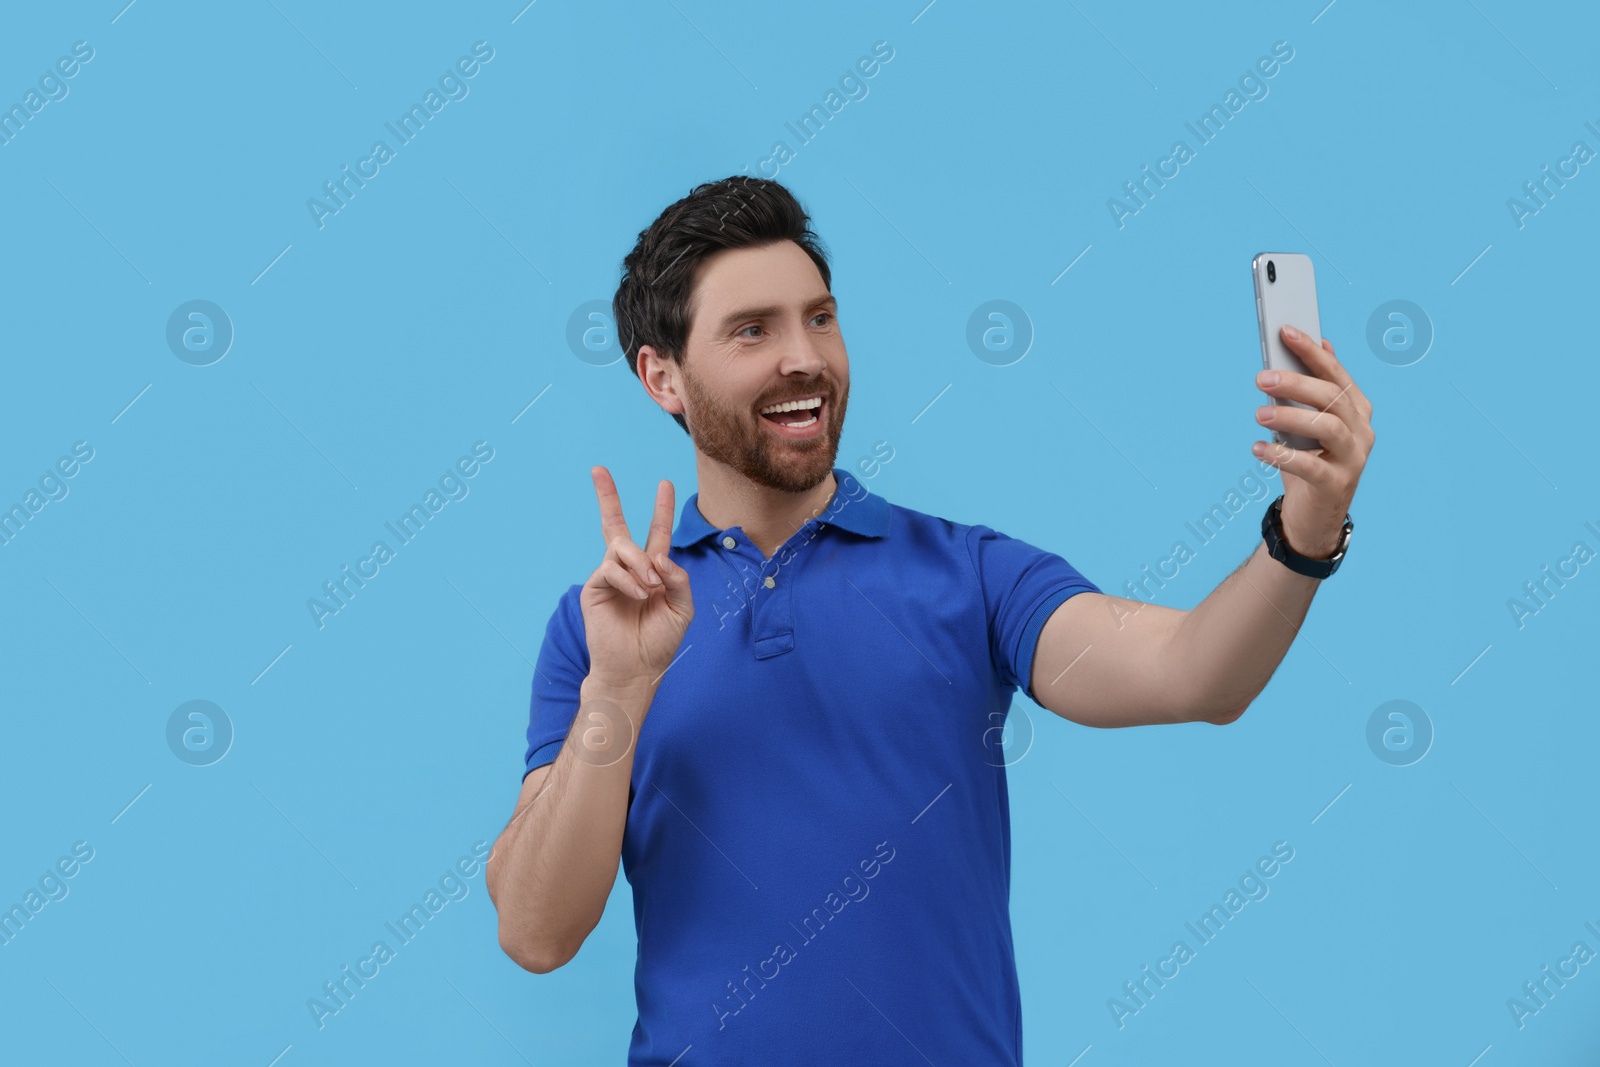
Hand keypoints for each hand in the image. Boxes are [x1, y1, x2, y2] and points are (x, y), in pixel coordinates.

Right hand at [580, 466, 693, 690]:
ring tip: (651, 589)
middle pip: (615, 524)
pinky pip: (610, 568)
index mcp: (653, 570)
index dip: (662, 509)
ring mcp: (609, 576)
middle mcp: (629, 568)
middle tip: (598, 469)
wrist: (637, 668)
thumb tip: (660, 556)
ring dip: (641, 564)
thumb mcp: (682, 608)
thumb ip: (678, 579)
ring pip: (621, 546)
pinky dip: (629, 579)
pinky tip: (640, 595)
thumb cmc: (660, 641)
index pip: (657, 532)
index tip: (665, 483)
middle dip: (606, 496)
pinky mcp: (594, 588)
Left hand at [1253, 326, 1375, 557]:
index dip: (1312, 351)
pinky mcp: (1337, 485)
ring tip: (1259, 414)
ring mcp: (1354, 458)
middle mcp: (1361, 431)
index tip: (1285, 331)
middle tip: (1262, 377)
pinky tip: (1258, 449)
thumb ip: (1310, 391)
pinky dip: (1283, 455)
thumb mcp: (1308, 424)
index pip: (1336, 374)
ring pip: (1327, 427)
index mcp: (1356, 410)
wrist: (1313, 517)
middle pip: (1332, 398)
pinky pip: (1311, 466)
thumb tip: (1315, 345)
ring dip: (1291, 417)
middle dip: (1297, 383)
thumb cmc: (1309, 461)